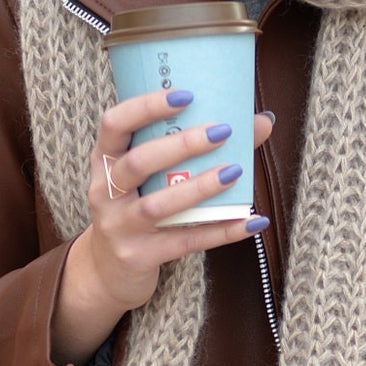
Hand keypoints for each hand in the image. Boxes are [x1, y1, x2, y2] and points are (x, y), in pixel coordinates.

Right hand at [54, 90, 274, 364]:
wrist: (107, 271)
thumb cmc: (136, 209)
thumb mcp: (148, 178)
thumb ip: (190, 148)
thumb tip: (260, 121)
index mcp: (105, 160)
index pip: (114, 123)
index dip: (146, 106)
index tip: (185, 94)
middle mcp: (105, 191)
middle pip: (138, 162)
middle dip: (181, 145)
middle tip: (221, 131)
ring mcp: (119, 227)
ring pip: (158, 205)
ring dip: (199, 187)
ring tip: (234, 171)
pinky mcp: (139, 257)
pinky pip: (185, 242)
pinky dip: (221, 231)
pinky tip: (252, 221)